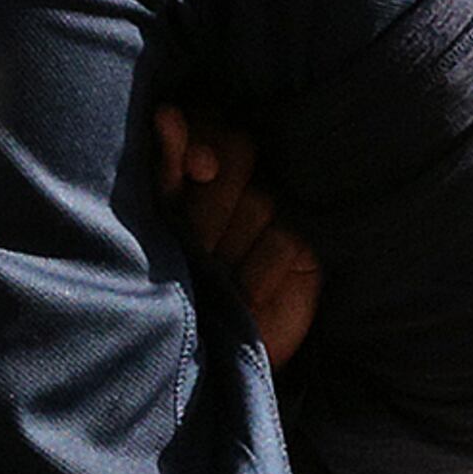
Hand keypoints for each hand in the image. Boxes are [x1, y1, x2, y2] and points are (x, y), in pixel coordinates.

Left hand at [154, 110, 324, 366]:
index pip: (211, 123)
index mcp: (204, 164)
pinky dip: (258, 270)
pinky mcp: (310, 242)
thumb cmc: (179, 288)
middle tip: (197, 252)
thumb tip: (168, 114)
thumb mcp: (162, 227)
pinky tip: (244, 295)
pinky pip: (286, 237)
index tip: (197, 170)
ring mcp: (283, 207)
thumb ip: (168, 172)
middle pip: (238, 153)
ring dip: (230, 248)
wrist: (210, 360)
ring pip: (260, 199)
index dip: (204, 138)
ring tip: (216, 281)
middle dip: (210, 207)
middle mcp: (247, 179)